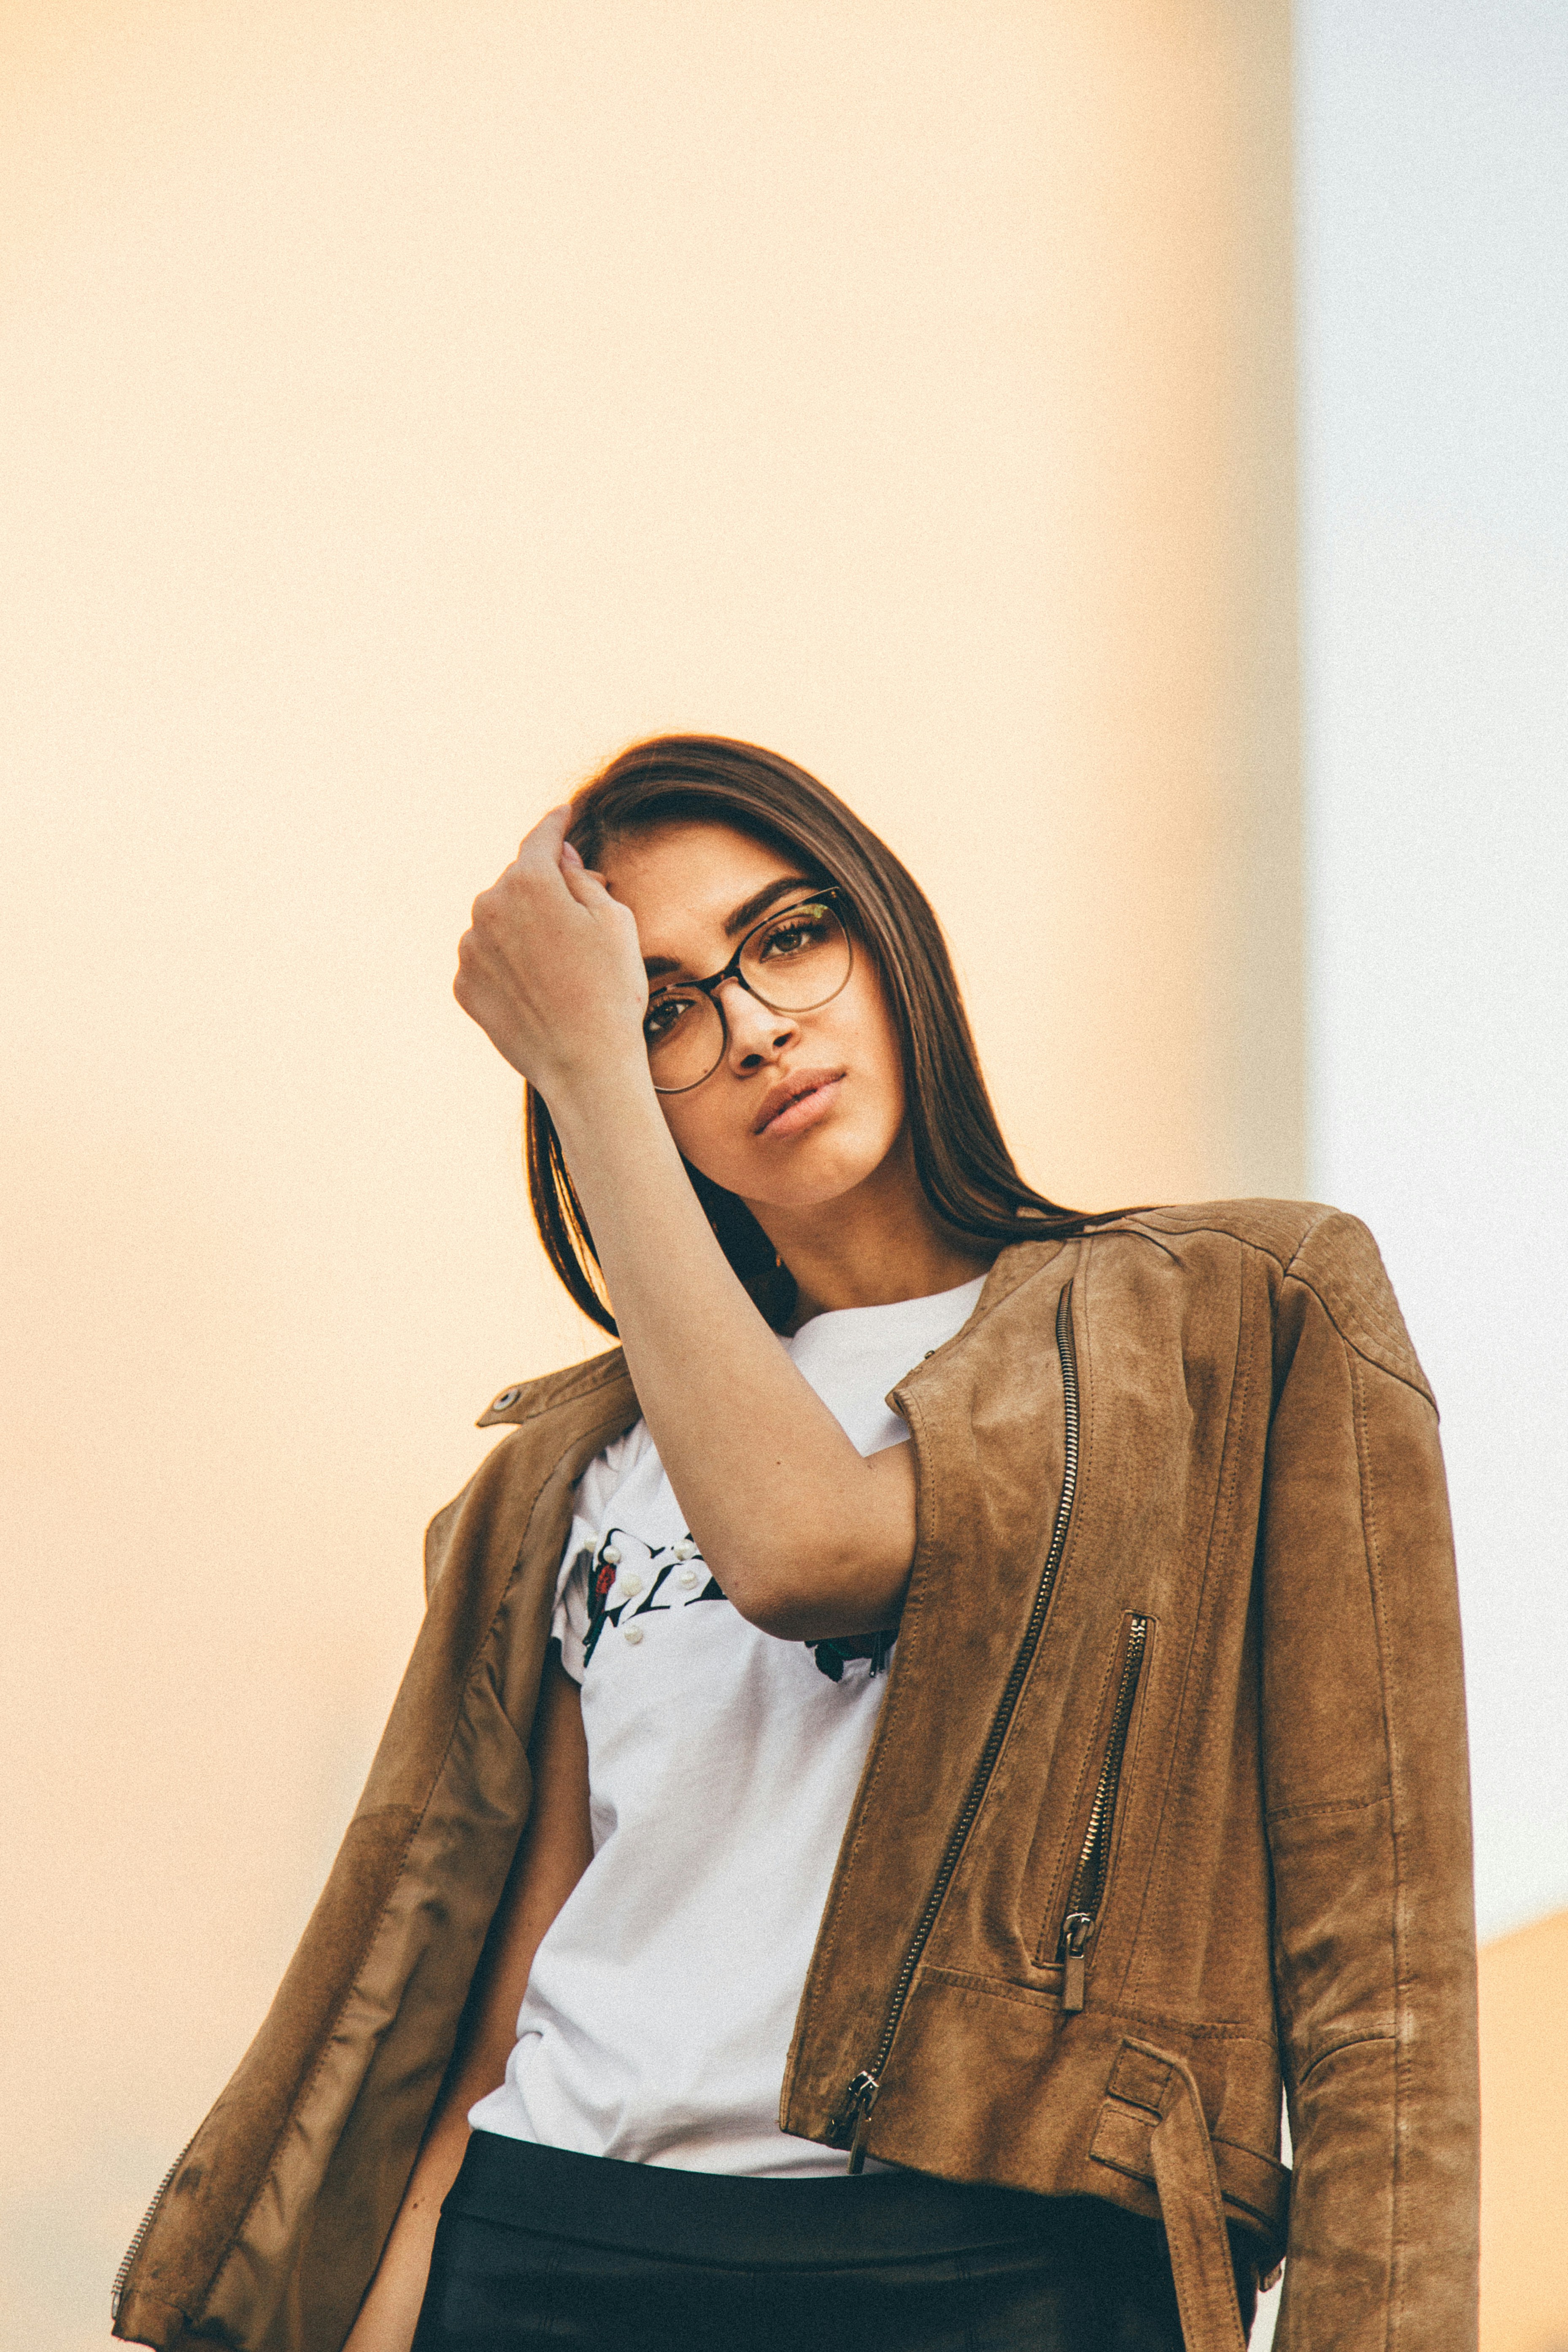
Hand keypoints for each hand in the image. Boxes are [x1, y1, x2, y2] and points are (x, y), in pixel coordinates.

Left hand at [454, 806, 649, 1098]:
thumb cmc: (611, 990)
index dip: (555, 822)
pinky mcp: (463, 985)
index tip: (562, 812)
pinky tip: (537, 987)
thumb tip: (558, 857)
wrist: (585, 1065)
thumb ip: (581, 878)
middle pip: (517, 882)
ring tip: (559, 965)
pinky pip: (485, 958)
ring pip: (497, 920)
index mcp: (529, 882)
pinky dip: (506, 963)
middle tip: (579, 917)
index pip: (540, 839)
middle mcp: (488, 907)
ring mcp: (470, 948)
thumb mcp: (615, 921)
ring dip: (521, 928)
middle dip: (544, 889)